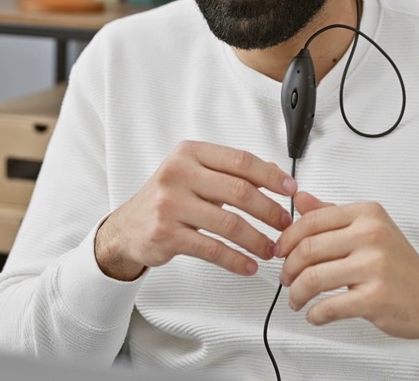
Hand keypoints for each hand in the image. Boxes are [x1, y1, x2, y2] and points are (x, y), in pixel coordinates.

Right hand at [94, 140, 296, 280]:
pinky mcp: (167, 234)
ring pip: (229, 223)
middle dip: (269, 210)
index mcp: (190, 153)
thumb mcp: (193, 174)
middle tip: (284, 224)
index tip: (291, 190)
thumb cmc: (166, 199)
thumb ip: (229, 171)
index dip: (271, 176)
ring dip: (257, 239)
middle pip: (239, 191)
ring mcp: (170, 204)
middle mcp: (178, 174)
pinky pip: (212, 249)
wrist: (127, 228)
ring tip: (270, 249)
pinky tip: (248, 265)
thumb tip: (274, 172)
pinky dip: (236, 260)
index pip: (241, 161)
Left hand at [275, 193, 418, 340]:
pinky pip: (328, 307)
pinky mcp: (376, 298)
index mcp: (368, 214)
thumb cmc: (399, 265)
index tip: (281, 252)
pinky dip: (314, 314)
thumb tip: (301, 198)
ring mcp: (375, 266)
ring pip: (313, 279)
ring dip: (296, 294)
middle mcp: (372, 235)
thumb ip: (332, 214)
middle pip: (308, 249)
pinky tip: (315, 314)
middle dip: (288, 268)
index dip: (287, 239)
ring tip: (296, 300)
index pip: (312, 220)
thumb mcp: (369, 229)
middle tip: (286, 280)